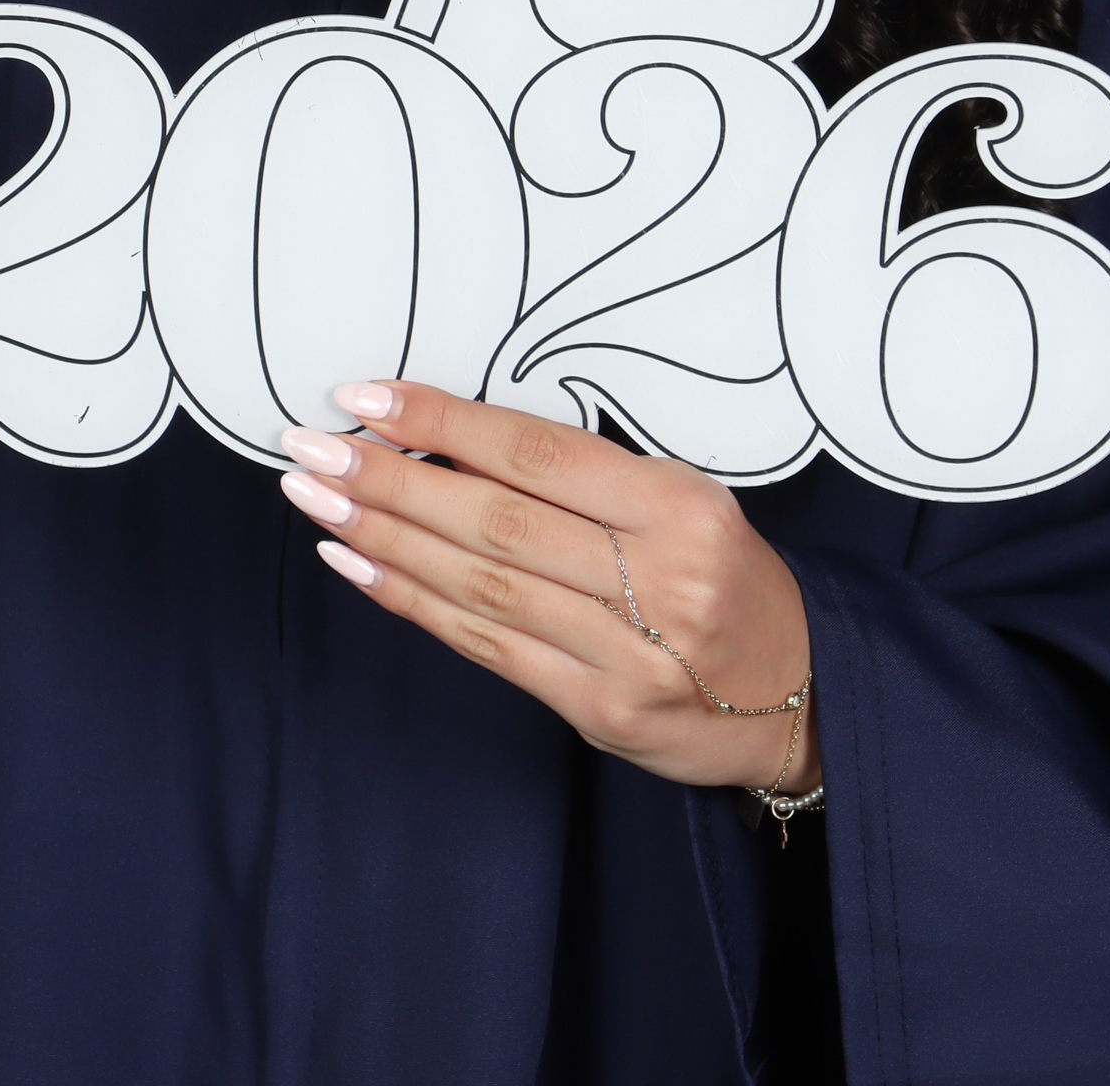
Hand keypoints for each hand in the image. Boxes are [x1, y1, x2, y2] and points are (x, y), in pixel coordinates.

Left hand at [280, 380, 819, 796]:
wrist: (801, 694)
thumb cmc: (725, 576)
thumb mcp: (681, 501)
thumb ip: (583, 479)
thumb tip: (448, 440)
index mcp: (678, 507)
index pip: (538, 454)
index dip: (445, 424)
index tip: (364, 397)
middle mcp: (657, 580)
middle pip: (496, 522)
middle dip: (389, 481)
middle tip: (308, 448)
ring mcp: (628, 655)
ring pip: (481, 586)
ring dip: (384, 536)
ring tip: (315, 497)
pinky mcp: (600, 712)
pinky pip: (488, 647)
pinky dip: (413, 601)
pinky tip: (357, 563)